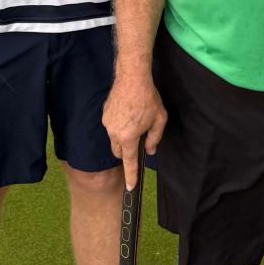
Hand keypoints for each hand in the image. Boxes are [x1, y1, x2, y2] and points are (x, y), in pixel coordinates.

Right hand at [103, 72, 167, 188]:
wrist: (132, 77)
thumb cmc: (148, 98)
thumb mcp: (159, 119)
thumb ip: (154, 138)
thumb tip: (150, 149)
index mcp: (128, 137)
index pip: (129, 162)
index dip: (131, 176)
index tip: (130, 187)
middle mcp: (114, 132)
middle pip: (119, 152)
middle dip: (127, 151)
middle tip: (140, 138)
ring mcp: (107, 123)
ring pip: (114, 139)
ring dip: (123, 137)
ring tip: (135, 120)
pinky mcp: (104, 114)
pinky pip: (111, 126)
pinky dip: (119, 126)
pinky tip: (128, 113)